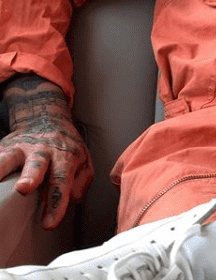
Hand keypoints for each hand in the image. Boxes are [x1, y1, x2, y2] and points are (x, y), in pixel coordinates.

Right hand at [0, 75, 92, 228]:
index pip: (62, 181)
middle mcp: (42, 152)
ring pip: (9, 157)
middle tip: (24, 188)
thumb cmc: (65, 147)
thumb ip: (80, 183)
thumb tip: (70, 200)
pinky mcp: (4, 147)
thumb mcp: (83, 161)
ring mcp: (20, 148)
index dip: (57, 202)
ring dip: (1, 168)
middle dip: (31, 176)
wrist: (44, 117)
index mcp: (64, 157)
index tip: (49, 224)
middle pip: (37, 164)